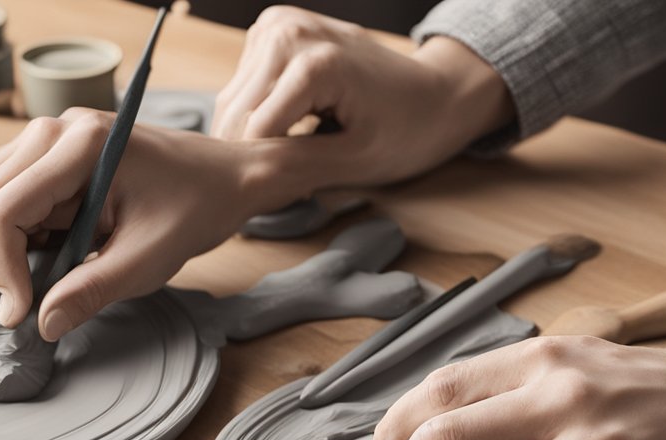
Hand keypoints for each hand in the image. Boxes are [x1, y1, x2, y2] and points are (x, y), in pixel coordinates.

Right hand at [0, 110, 258, 341]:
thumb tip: (42, 326)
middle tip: (28, 301)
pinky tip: (51, 253)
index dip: (1, 270)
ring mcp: (44, 139)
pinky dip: (7, 235)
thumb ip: (92, 292)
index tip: (24, 313)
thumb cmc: (195, 210)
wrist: (225, 178)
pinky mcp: (44, 156)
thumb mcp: (148, 261)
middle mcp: (51, 130)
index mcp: (79, 145)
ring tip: (40, 276)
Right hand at [212, 6, 512, 182]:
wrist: (433, 95)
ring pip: (233, 101)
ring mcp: (278, 23)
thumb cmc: (405, 132)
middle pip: (236, 114)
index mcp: (313, 63)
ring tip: (292, 152)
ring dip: (251, 134)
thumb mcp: (354, 162)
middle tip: (289, 178)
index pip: (252, 132)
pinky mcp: (272, 27)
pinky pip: (242, 84)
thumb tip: (244, 177)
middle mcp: (288, 31)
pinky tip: (289, 124)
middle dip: (253, 153)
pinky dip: (257, 111)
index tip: (292, 190)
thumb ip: (294, 167)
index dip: (264, 171)